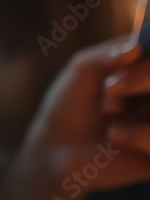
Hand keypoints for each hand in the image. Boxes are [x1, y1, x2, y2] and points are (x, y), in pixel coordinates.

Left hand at [23, 36, 149, 195]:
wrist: (58, 150)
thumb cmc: (71, 105)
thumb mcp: (82, 72)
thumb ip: (106, 56)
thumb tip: (136, 48)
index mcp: (148, 71)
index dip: (148, 58)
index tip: (131, 54)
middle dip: (143, 76)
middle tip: (110, 87)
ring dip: (143, 106)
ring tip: (108, 109)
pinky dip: (143, 136)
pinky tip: (116, 135)